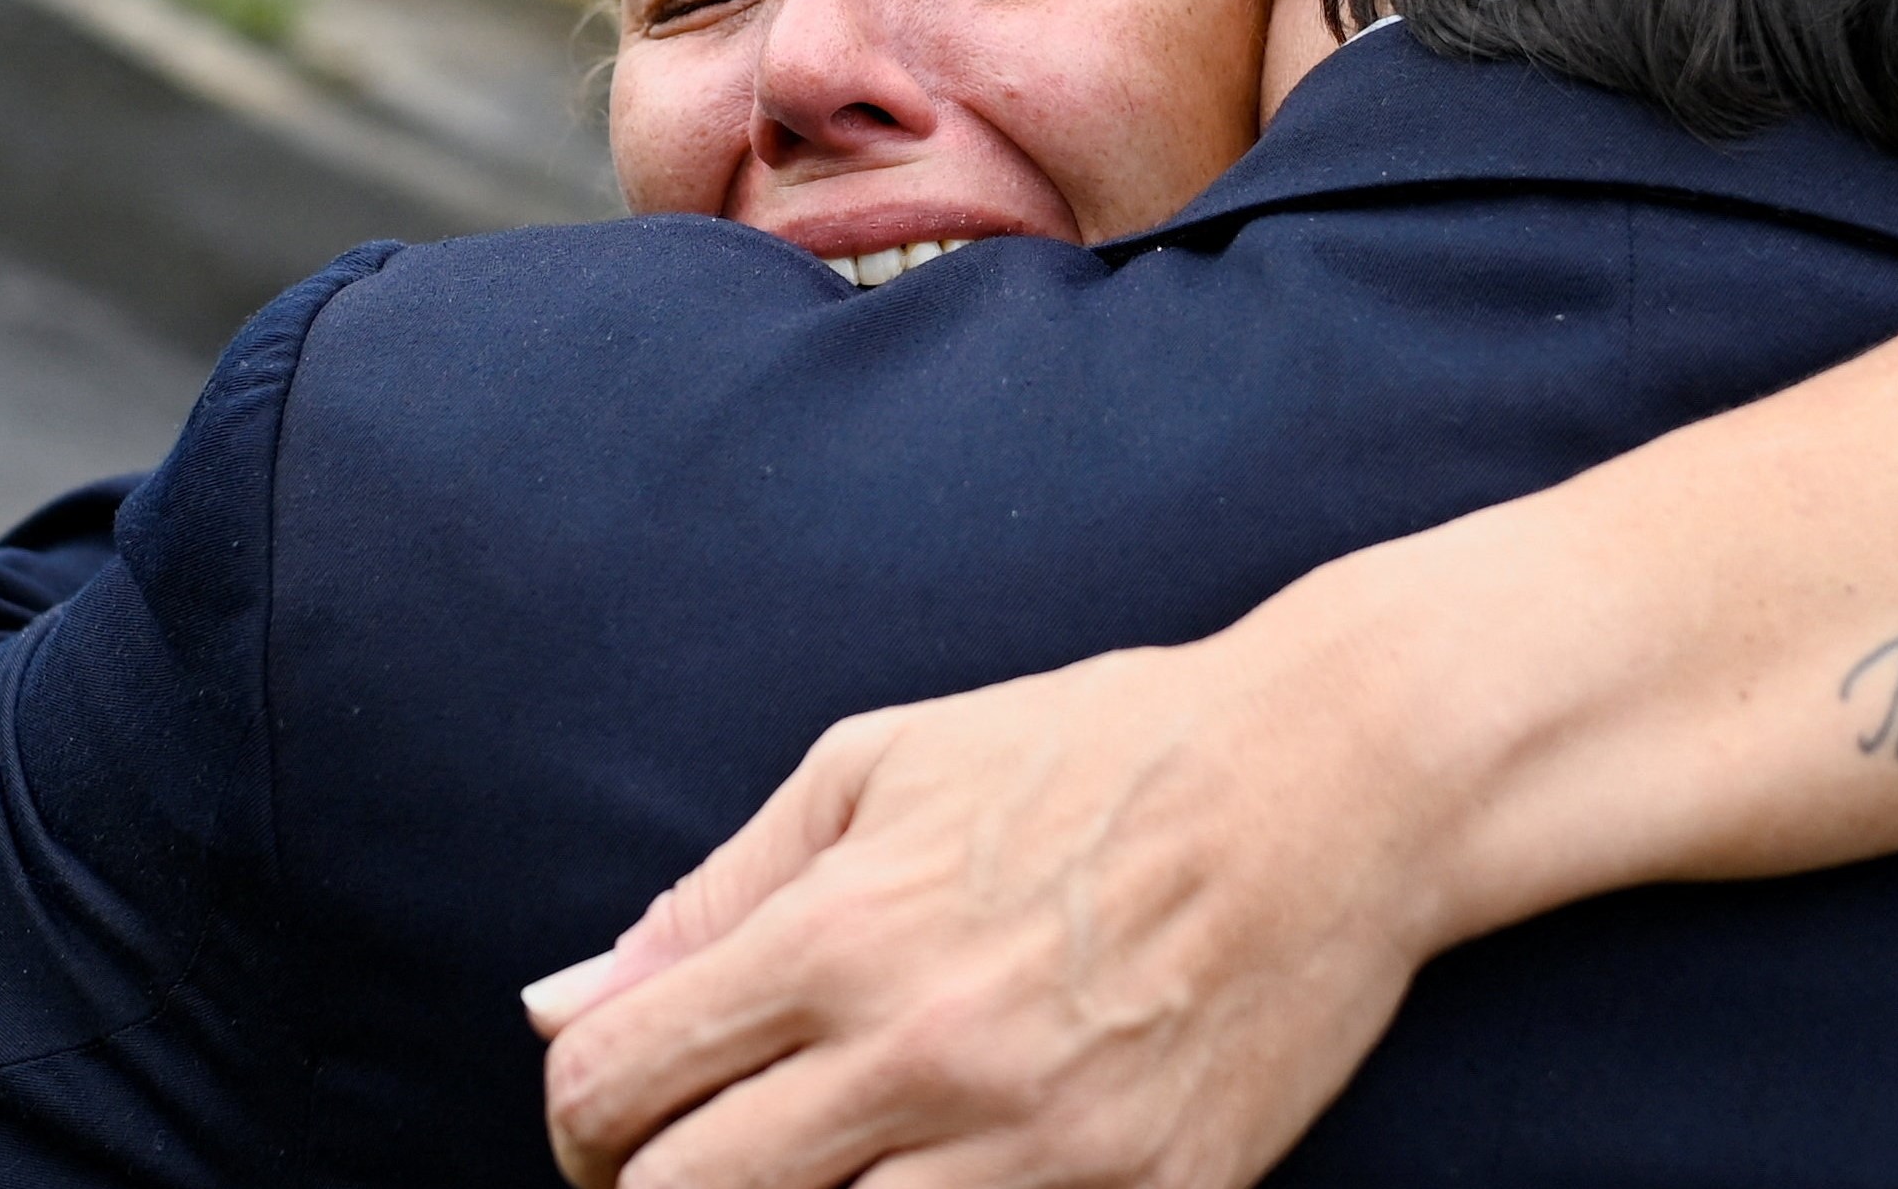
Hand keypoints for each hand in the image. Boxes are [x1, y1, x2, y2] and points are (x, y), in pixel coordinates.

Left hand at [529, 629, 1464, 1188]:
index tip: (607, 1122)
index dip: (575, 1121)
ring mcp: (1042, 1155)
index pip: (613, 1086)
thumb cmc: (1096, 751)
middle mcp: (924, 1055)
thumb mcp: (880, 766)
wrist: (1334, 781)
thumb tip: (562, 1007)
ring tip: (816, 1170)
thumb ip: (712, 893)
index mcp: (841, 932)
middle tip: (690, 1168)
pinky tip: (926, 1184)